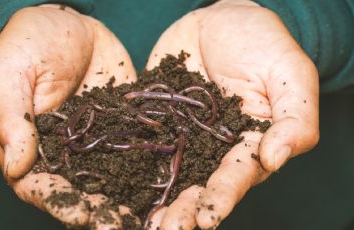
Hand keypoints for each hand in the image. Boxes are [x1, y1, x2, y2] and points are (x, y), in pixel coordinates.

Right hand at [0, 5, 138, 228]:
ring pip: (110, 177)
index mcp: (28, 147)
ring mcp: (95, 141)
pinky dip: (148, 167)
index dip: (60, 203)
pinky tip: (167, 180)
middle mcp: (63, 152)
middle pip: (79, 190)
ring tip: (149, 217)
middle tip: (122, 225)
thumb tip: (17, 168)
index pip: (40, 186)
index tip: (83, 215)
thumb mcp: (7, 74)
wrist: (67, 22)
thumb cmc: (26, 43)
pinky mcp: (121, 127)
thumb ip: (11, 119)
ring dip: (127, 198)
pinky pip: (134, 149)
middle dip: (100, 210)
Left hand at [146, 0, 318, 228]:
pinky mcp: (158, 122)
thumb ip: (294, 118)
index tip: (206, 218)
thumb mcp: (289, 73)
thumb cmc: (261, 42)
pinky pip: (143, 145)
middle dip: (183, 211)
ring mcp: (183, 137)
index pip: (237, 176)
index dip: (222, 197)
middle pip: (199, 185)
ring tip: (141, 224)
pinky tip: (114, 185)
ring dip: (156, 200)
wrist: (218, 20)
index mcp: (249, 143)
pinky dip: (129, 165)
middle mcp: (214, 149)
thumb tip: (275, 159)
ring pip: (169, 175)